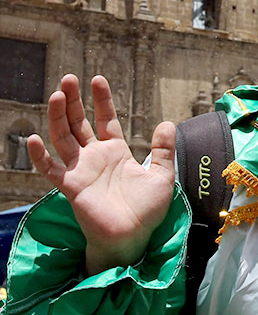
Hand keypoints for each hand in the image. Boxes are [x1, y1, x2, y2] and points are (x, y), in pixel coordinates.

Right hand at [27, 75, 176, 275]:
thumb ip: (163, 150)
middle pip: (79, 123)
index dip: (101, 100)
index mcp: (116, 152)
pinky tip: (33, 138)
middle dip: (74, 101)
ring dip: (58, 118)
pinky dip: (40, 155)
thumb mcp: (162, 176)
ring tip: (58, 95)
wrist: (134, 237)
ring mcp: (81, 170)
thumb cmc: (147, 210)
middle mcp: (95, 157)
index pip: (105, 120)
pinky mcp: (71, 187)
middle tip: (68, 78)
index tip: (97, 80)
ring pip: (63, 138)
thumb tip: (167, 122)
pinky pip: (51, 169)